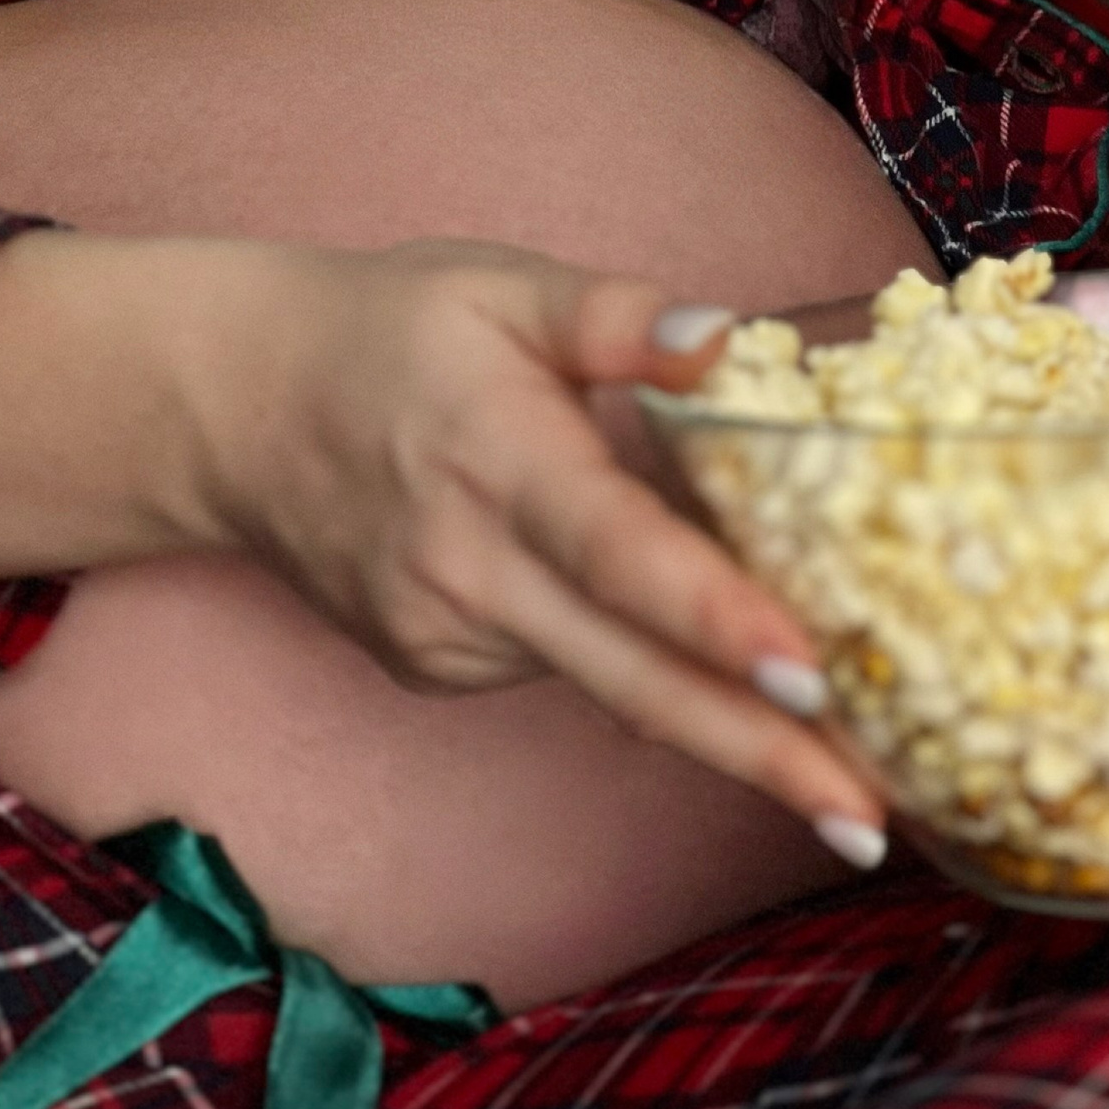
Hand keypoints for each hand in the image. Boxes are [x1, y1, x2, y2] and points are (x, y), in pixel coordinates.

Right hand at [186, 240, 888, 852]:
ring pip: (612, 686)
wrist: (240, 408)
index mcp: (500, 459)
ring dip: (727, 728)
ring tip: (847, 762)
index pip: (619, 552)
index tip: (808, 672)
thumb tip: (730, 342)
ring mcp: (448, 638)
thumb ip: (622, 318)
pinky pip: (569, 669)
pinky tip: (700, 649)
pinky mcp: (439, 670)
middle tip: (868, 820)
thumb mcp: (505, 288)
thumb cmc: (392, 332)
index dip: (714, 616)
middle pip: (633, 677)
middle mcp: (471, 570)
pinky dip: (645, 667)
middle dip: (759, 754)